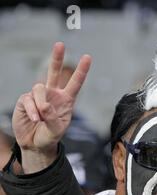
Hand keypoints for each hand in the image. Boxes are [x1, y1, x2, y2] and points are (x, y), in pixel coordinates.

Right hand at [12, 42, 90, 172]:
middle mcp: (53, 94)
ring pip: (39, 88)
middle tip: (60, 44)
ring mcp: (39, 96)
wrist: (35, 144)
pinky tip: (35, 119)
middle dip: (57, 58)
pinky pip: (28, 100)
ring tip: (40, 119)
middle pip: (54, 72)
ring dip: (40, 104)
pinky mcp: (25, 100)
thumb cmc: (50, 136)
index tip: (87, 57)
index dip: (81, 70)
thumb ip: (53, 118)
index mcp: (66, 100)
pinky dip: (32, 111)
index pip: (75, 83)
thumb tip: (44, 105)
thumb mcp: (57, 130)